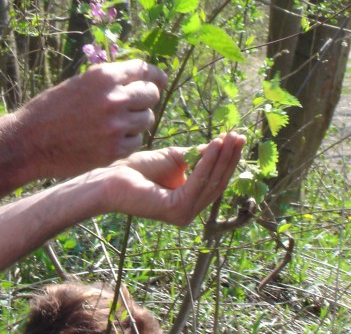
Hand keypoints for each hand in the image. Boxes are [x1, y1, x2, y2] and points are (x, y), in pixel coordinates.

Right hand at [14, 59, 167, 179]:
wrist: (29, 141)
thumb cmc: (51, 110)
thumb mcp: (80, 83)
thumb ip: (109, 81)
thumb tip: (140, 77)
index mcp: (104, 76)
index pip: (145, 70)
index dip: (155, 76)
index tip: (158, 80)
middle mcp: (114, 98)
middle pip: (151, 95)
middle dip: (145, 99)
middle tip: (133, 106)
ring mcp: (116, 125)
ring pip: (146, 119)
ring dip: (136, 121)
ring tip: (115, 125)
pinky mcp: (114, 150)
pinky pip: (136, 141)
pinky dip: (127, 141)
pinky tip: (109, 140)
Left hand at [99, 132, 244, 225]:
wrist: (111, 178)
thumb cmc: (138, 169)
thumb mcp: (175, 158)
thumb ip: (197, 156)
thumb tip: (221, 144)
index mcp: (189, 202)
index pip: (215, 181)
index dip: (227, 160)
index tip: (237, 138)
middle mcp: (189, 212)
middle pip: (217, 183)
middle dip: (229, 158)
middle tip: (239, 137)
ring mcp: (184, 214)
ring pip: (211, 183)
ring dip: (222, 158)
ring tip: (229, 138)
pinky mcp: (177, 210)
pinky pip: (198, 183)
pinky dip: (208, 163)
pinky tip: (214, 146)